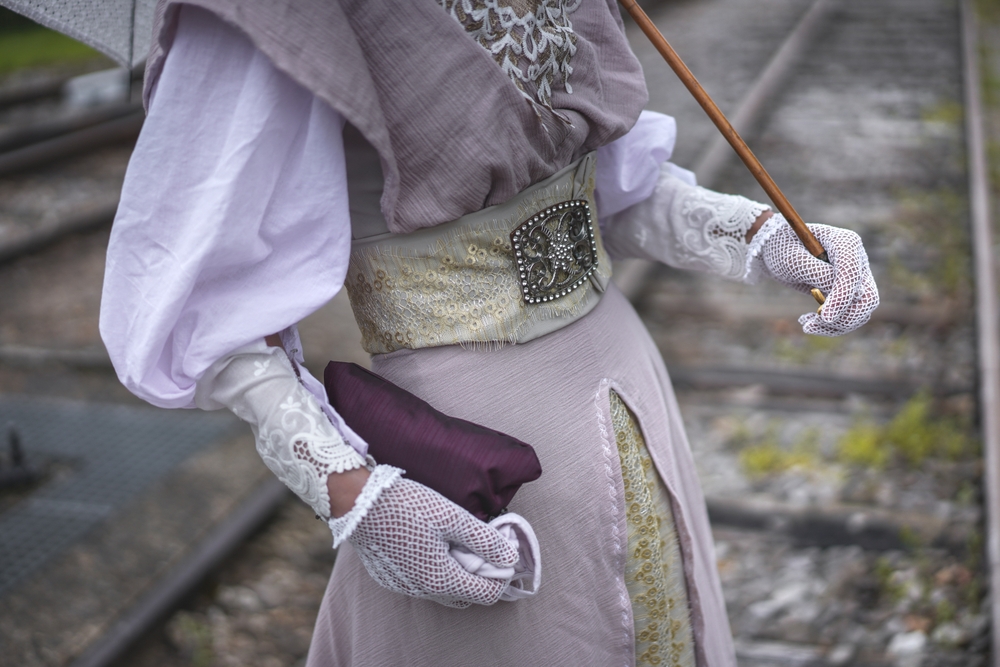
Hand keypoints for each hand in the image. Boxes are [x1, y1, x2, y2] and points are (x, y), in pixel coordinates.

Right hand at [347, 474, 518, 607]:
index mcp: (441, 579)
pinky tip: (431, 542)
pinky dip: (434, 569)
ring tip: (456, 541)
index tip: (502, 551)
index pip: (487, 593)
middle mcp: (422, 591)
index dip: (501, 575)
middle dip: (480, 576)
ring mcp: (403, 586)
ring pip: (442, 589)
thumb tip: (511, 557)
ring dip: (456, 572)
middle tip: (481, 546)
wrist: (357, 502)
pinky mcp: (389, 577)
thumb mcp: (452, 517)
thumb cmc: (407, 506)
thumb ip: (484, 540)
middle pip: (465, 595)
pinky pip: (421, 581)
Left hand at [761, 221, 878, 335]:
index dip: (842, 297)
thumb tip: (844, 295)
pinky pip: (850, 315)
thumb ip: (819, 274)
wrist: (778, 250)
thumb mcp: (793, 259)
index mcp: (846, 243)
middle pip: (867, 297)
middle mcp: (857, 259)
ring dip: (835, 325)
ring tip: (806, 325)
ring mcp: (856, 277)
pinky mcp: (848, 292)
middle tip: (811, 326)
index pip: (851, 273)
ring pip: (860, 311)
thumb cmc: (783, 248)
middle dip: (843, 317)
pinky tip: (808, 322)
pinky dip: (832, 325)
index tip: (825, 317)